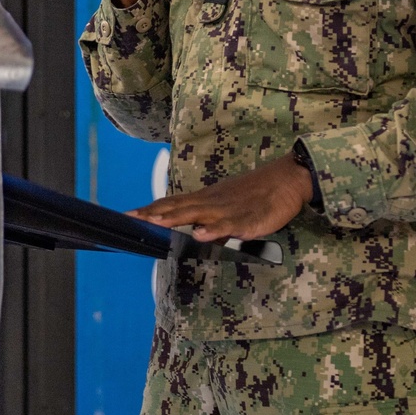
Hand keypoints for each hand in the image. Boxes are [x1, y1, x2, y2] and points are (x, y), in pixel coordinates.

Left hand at [128, 154, 313, 241]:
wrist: (288, 179)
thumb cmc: (257, 194)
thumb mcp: (228, 208)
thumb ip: (209, 222)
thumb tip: (192, 235)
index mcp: (206, 200)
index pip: (172, 203)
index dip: (150, 209)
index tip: (127, 215)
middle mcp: (212, 203)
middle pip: (178, 207)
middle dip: (154, 214)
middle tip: (130, 218)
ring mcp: (229, 210)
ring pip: (198, 214)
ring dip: (176, 218)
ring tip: (156, 223)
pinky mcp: (248, 219)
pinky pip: (229, 225)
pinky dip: (214, 230)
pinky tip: (201, 234)